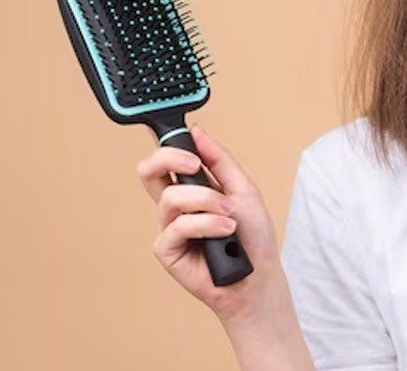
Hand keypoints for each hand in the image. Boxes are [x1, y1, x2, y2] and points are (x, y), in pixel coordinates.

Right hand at [136, 124, 284, 321]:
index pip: (167, 159)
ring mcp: (169, 227)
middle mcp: (176, 207)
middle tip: (194, 163)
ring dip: (207, 201)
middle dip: (167, 158)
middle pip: (148, 172)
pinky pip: (178, 226)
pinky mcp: (167, 250)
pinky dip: (206, 225)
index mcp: (192, 188)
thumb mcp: (242, 188)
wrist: (259, 275)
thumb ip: (219, 160)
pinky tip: (226, 232)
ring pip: (171, 197)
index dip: (170, 145)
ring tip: (229, 215)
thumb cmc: (253, 237)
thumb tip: (197, 132)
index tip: (190, 140)